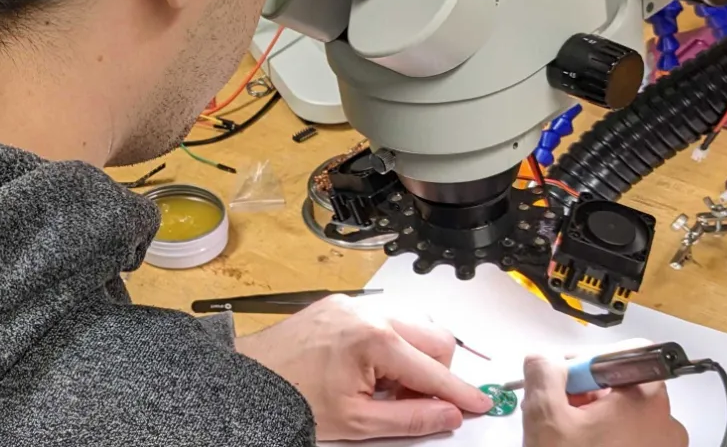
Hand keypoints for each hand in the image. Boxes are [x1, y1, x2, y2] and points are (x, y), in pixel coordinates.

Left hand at [234, 295, 492, 440]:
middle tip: (416, 403)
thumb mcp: (358, 422)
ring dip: (411, 357)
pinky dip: (388, 345)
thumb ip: (411, 419)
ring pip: (411, 325)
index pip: (434, 370)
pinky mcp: (338, 305)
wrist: (247, 382)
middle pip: (433, 338)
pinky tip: (370, 371)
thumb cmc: (290, 397)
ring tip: (385, 388)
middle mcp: (366, 313)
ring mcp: (351, 305)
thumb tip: (447, 414)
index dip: (460, 393)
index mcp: (374, 340)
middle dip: (435, 372)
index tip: (479, 403)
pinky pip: (383, 319)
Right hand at [520, 354, 686, 446]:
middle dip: (586, 393)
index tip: (562, 379)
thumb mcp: (545, 417)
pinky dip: (610, 440)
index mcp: (645, 399)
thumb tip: (545, 360)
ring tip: (567, 440)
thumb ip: (543, 373)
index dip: (586, 361)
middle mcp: (667, 421)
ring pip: (627, 416)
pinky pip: (634, 440)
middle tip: (558, 412)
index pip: (621, 354)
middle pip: (623, 386)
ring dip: (595, 419)